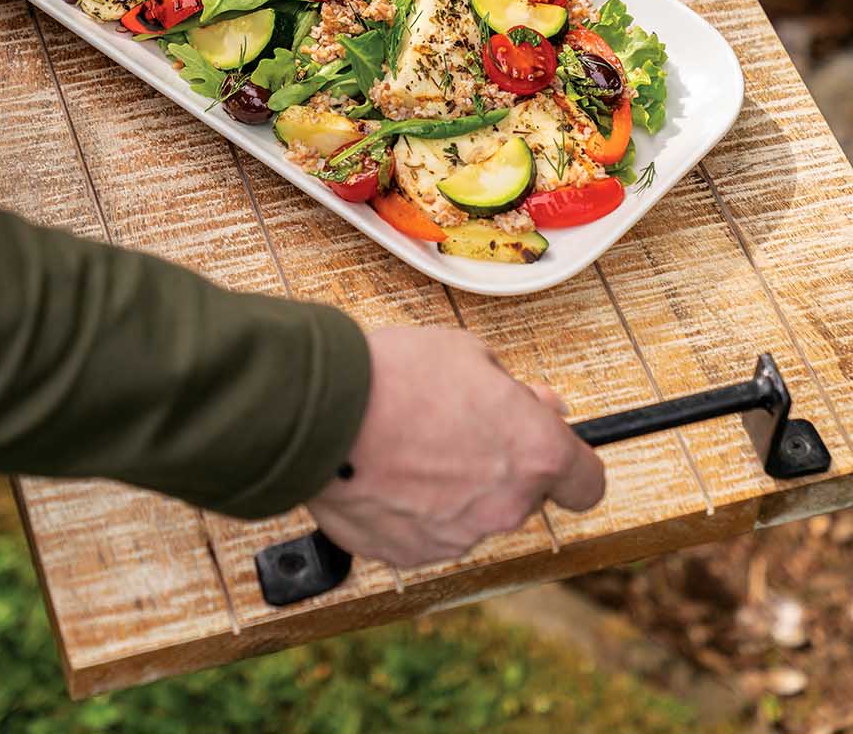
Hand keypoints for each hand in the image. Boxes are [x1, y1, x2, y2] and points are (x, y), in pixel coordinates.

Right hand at [309, 327, 603, 567]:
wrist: (321, 410)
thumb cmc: (397, 374)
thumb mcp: (471, 354)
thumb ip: (512, 390)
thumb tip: (534, 405)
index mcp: (535, 453)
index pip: (587, 483)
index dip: (570, 462)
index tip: (550, 446)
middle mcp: (505, 507)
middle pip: (522, 494)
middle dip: (499, 463)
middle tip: (459, 423)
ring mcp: (457, 538)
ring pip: (471, 513)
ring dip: (453, 485)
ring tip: (408, 440)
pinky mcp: (408, 554)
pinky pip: (424, 531)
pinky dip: (411, 506)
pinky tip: (384, 467)